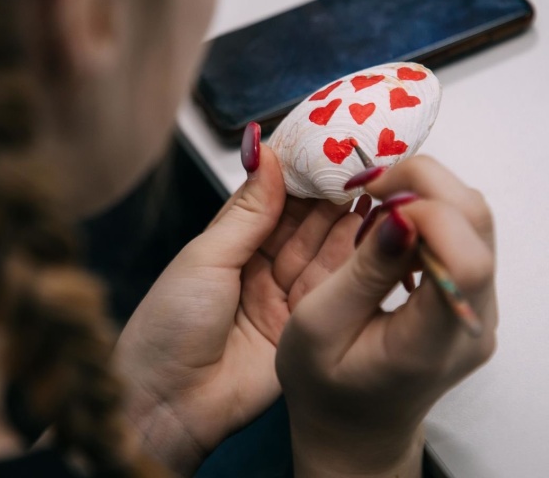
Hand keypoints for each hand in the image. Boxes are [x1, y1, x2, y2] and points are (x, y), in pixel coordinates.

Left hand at [114, 137, 367, 475]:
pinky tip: (376, 233)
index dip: (303, 172)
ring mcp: (286, 296)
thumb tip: (263, 150)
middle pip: (307, 223)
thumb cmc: (169, 326)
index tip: (332, 145)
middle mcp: (263, 265)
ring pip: (325, 251)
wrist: (169, 403)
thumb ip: (248, 211)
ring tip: (379, 189)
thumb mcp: (206, 257)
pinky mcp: (307, 326)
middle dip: (334, 193)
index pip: (276, 198)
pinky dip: (355, 262)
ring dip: (350, 222)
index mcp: (231, 242)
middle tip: (367, 162)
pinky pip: (334, 289)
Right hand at [276, 156, 497, 477]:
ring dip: (426, 194)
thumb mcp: (318, 326)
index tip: (372, 202)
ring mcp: (480, 307)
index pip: (466, 256)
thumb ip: (363, 271)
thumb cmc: (326, 385)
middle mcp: (472, 321)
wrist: (357, 428)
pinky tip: (390, 228)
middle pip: (478, 220)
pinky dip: (428, 212)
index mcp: (433, 341)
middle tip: (368, 188)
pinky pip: (464, 233)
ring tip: (374, 208)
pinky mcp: (471, 295)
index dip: (425, 210)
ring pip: (475, 218)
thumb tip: (401, 214)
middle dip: (423, 182)